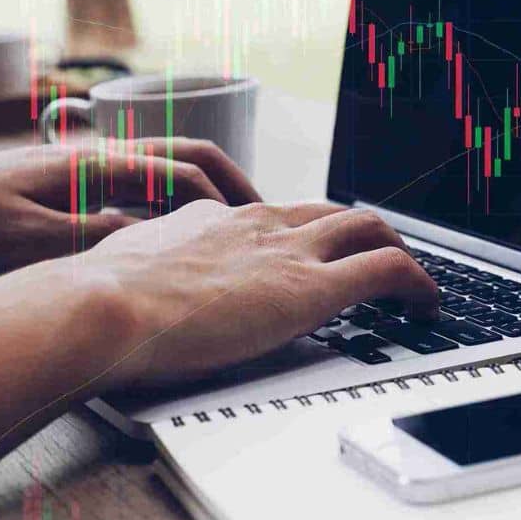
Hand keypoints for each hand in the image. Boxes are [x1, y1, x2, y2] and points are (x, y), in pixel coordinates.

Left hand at [0, 139, 258, 275]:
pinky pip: (139, 186)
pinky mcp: (70, 184)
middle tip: (264, 214)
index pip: (187, 175)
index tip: (260, 227)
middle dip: (232, 184)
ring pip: (164, 169)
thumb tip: (162, 241)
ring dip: (204, 192)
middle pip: (187, 156)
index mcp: (99, 166)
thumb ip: (103, 239)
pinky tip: (171, 234)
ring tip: (230, 224)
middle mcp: (99, 157)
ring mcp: (85, 167)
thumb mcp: (37, 242)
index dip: (230, 201)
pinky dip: (171, 202)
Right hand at [79, 200, 439, 388]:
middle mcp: (257, 223)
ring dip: (395, 250)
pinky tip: (425, 304)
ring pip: (367, 227)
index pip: (272, 218)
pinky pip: (387, 270)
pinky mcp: (311, 288)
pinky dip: (416, 282)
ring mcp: (287, 251)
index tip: (303, 256)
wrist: (98, 308)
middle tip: (374, 258)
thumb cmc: (95, 301)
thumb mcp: (123, 273)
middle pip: (328, 211)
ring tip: (410, 283)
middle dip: (358, 233)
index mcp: (213, 220)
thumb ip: (145, 273)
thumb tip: (134, 289)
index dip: (297, 237)